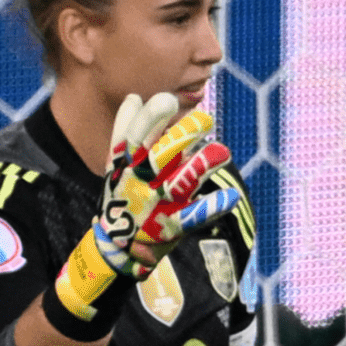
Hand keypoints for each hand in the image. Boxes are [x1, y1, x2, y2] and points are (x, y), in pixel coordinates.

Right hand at [51, 93, 241, 321]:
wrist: (114, 248)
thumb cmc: (121, 197)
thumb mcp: (116, 164)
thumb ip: (125, 130)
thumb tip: (135, 97)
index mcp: (125, 164)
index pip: (134, 135)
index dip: (151, 116)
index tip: (170, 99)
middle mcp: (139, 182)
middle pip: (160, 154)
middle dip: (183, 134)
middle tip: (206, 118)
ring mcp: (155, 205)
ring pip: (179, 181)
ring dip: (201, 165)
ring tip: (223, 151)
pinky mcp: (170, 227)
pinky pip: (192, 217)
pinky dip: (211, 208)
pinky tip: (231, 196)